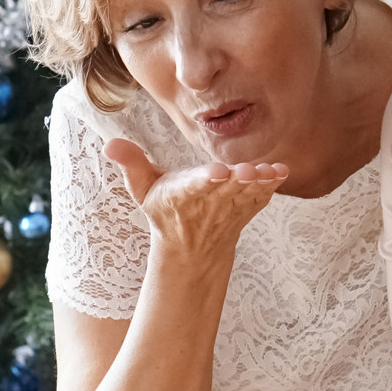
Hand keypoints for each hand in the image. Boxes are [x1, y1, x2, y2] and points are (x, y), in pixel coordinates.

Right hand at [106, 137, 287, 260]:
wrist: (192, 246)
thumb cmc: (165, 209)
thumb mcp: (142, 187)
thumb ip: (131, 163)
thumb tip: (109, 144)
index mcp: (182, 194)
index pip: (194, 186)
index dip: (206, 179)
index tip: (218, 172)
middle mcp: (208, 203)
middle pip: (224, 189)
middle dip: (237, 179)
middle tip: (250, 170)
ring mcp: (230, 208)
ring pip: (245, 194)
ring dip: (258, 184)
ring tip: (268, 172)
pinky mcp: (246, 209)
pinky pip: (260, 198)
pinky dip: (271, 187)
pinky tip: (281, 172)